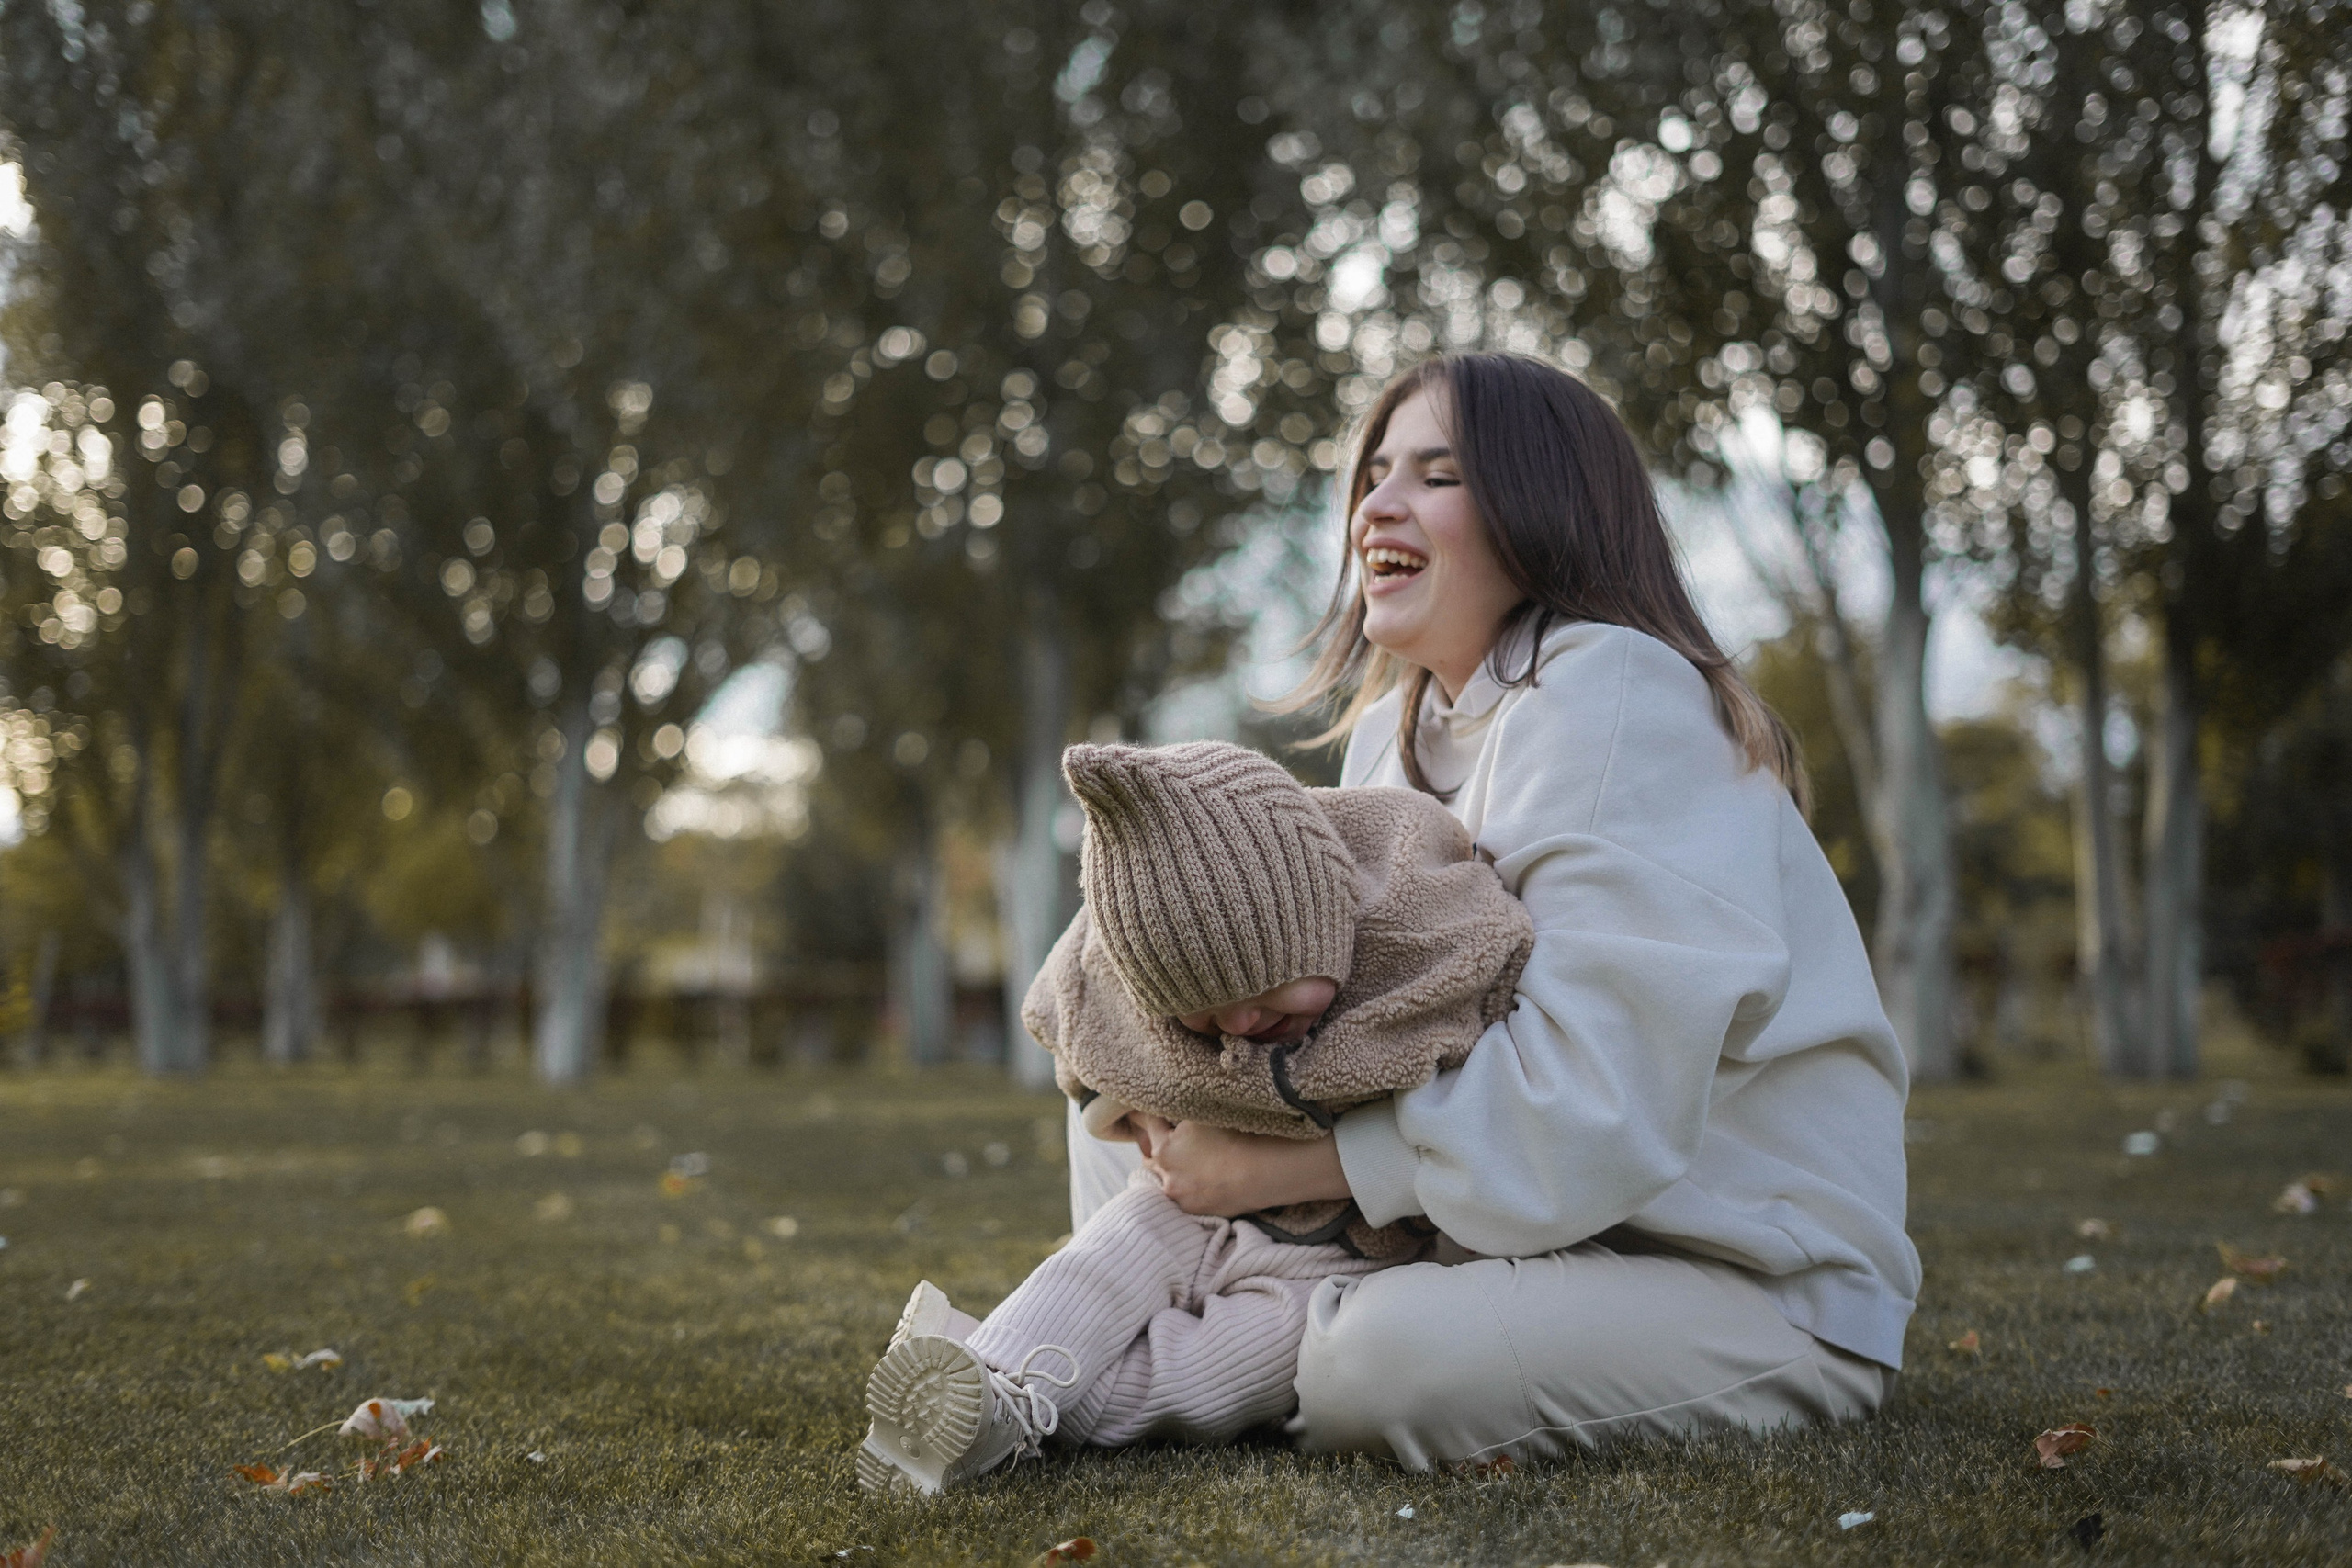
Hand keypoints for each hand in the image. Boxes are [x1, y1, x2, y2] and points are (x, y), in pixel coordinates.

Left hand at [1131, 1114, 1352, 1217]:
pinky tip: (1203, 1174)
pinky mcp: (1200, 1212)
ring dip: (1173, 1167)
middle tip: (1169, 1131)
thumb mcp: (1205, 1114)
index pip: (1146, 1123)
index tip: (1147, 1105)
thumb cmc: (1241, 1136)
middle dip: (1158, 1143)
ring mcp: (1183, 1198)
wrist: (1271, 1170)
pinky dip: (1188, 1184)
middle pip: (1152, 1155)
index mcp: (1164, 1149)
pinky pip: (1185, 1194)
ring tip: (1189, 1156)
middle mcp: (1167, 1177)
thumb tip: (1169, 1105)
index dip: (1148, 1111)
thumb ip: (1181, 1111)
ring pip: (1167, 1178)